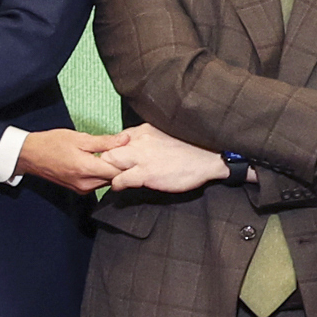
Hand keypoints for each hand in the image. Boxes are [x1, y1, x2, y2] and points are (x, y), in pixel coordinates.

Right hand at [19, 127, 132, 192]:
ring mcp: (82, 189)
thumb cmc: (52, 143)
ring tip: (115, 154)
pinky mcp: (79, 189)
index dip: (128, 160)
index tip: (133, 150)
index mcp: (86, 169)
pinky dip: (103, 173)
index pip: (118, 171)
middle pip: (114, 178)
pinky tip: (102, 161)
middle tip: (127, 151)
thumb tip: (125, 139)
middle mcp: (85, 184)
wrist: (30, 156)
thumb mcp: (79, 138)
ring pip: (107, 181)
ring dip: (113, 169)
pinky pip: (98, 183)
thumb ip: (104, 141)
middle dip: (122, 165)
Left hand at [100, 122, 227, 194]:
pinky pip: (119, 179)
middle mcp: (140, 140)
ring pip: (110, 162)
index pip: (117, 139)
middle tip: (109, 172)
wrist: (209, 158)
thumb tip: (133, 147)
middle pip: (109, 150)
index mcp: (144, 129)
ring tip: (113, 180)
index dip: (113, 151)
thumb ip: (147, 139)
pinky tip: (121, 187)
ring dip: (109, 173)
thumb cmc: (190, 149)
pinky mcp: (146, 173)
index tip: (115, 161)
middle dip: (107, 162)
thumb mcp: (164, 135)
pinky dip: (117, 184)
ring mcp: (142, 156)